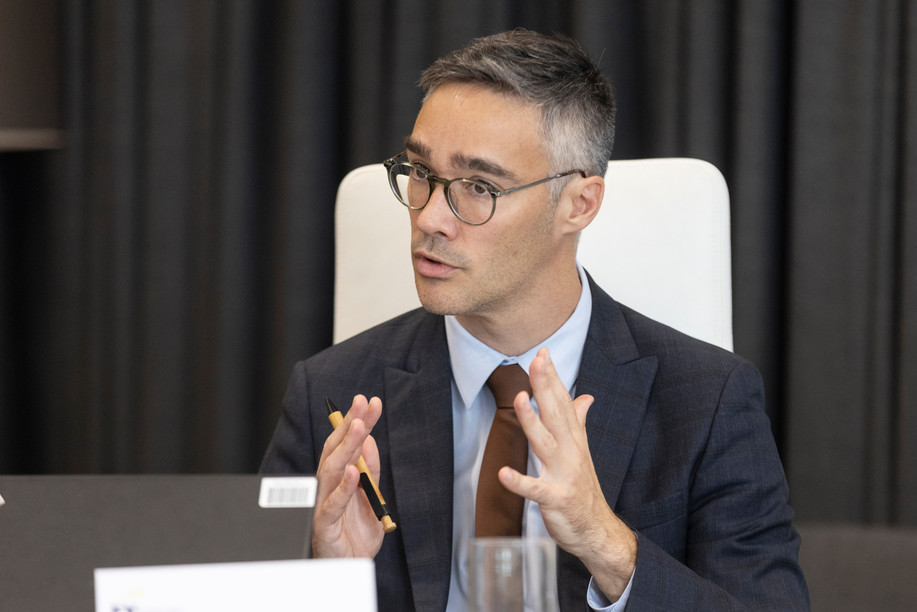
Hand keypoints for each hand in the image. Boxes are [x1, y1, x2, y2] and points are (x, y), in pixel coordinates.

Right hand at [312, 394, 384, 558]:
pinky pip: (333, 503)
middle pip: (336, 449)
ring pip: (332, 469)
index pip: (346, 443)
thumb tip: (370, 440)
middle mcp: (328, 485)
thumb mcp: (370, 497)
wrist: (350, 567)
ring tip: (360, 426)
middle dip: (349, 424)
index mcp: (338, 477)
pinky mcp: (324, 524)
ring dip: (347, 446)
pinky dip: (344, 487)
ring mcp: (324, 503)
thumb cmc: (355, 534)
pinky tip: (354, 471)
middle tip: (362, 403)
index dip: (358, 421)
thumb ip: (370, 471)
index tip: (371, 401)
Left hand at [500, 348, 636, 599]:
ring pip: (545, 444)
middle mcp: (570, 452)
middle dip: (546, 387)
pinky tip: (503, 473)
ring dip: (532, 422)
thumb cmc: (584, 489)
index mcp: (574, 440)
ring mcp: (563, 475)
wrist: (597, 530)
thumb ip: (579, 422)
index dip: (552, 378)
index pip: (562, 402)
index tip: (543, 353)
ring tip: (520, 399)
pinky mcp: (555, 500)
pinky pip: (535, 490)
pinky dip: (520, 482)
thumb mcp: (581, 452)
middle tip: (537, 361)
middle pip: (556, 414)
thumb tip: (586, 397)